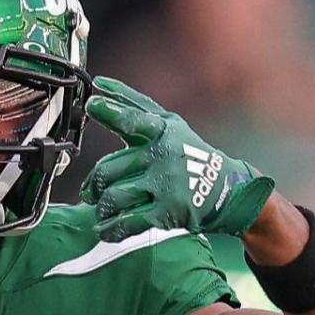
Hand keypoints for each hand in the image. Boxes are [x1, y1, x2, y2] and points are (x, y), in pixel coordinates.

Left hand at [80, 76, 275, 240]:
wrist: (224, 189)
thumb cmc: (187, 151)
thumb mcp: (167, 123)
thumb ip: (131, 104)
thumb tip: (98, 84)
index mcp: (161, 131)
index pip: (133, 120)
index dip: (110, 112)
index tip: (93, 105)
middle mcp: (163, 156)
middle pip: (109, 170)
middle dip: (94, 184)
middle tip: (91, 191)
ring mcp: (165, 185)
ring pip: (114, 197)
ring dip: (102, 207)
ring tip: (101, 208)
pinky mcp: (167, 212)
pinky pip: (129, 222)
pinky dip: (112, 229)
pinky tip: (105, 229)